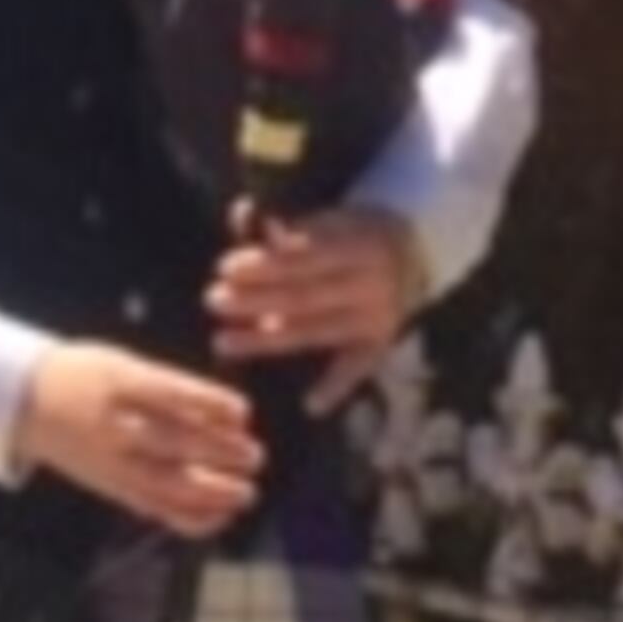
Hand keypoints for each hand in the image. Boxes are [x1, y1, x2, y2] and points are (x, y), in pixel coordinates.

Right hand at [13, 342, 264, 536]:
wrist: (27, 401)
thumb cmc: (88, 375)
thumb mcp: (123, 364)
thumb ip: (168, 388)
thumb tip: (224, 414)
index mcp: (119, 383)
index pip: (171, 394)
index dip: (209, 404)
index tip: (244, 412)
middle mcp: (115, 425)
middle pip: (173, 442)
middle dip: (220, 453)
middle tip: (256, 457)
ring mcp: (112, 461)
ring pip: (166, 483)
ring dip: (212, 492)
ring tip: (247, 493)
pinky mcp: (111, 486)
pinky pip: (154, 508)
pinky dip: (190, 518)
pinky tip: (222, 517)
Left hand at [207, 206, 426, 417]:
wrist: (410, 251)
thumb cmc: (347, 233)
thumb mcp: (325, 217)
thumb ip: (284, 222)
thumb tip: (243, 215)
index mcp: (360, 243)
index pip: (305, 257)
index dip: (264, 264)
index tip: (225, 268)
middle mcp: (373, 283)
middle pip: (304, 295)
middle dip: (255, 300)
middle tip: (213, 300)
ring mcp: (378, 316)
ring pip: (315, 331)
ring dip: (266, 340)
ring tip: (222, 342)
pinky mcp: (380, 343)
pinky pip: (356, 369)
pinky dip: (336, 388)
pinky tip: (311, 406)